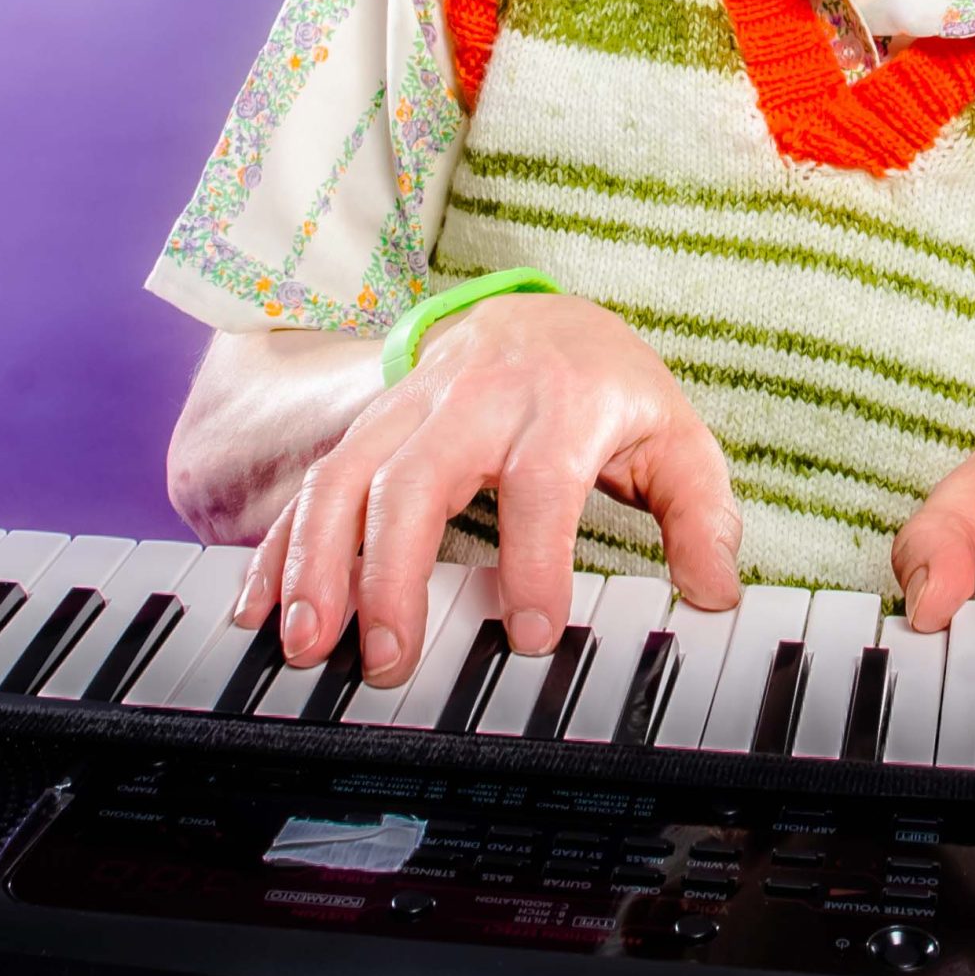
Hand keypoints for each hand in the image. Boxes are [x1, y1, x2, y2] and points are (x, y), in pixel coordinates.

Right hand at [228, 293, 741, 686]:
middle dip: (391, 571)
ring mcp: (410, 408)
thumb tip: (716, 592)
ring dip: (316, 563)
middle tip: (388, 659)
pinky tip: (258, 607)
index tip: (529, 632)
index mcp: (560, 402)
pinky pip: (313, 482)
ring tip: (308, 644)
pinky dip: (280, 546)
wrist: (546, 316)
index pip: (542, 480)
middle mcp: (475, 399)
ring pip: (345, 475)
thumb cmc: (610, 391)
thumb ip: (701, 515)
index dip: (535, 557)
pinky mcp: (370, 425)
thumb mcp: (676, 437)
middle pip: (417, 477)